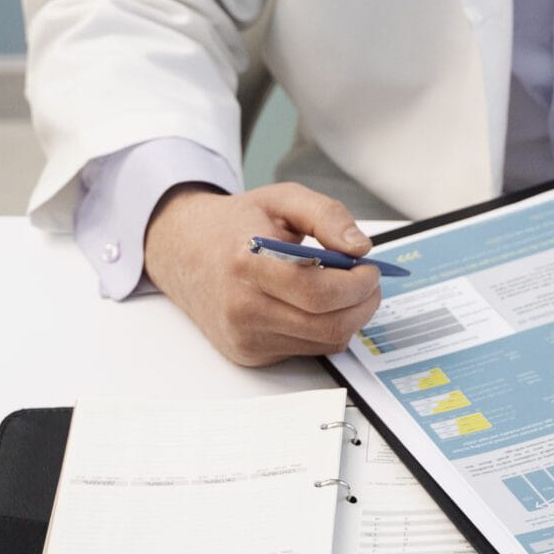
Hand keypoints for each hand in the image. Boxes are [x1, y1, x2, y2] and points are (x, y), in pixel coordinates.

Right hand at [143, 181, 384, 366]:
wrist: (184, 252)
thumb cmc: (234, 224)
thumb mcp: (282, 200)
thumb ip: (326, 216)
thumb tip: (360, 247)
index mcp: (246, 264)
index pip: (316, 292)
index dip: (356, 284)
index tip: (369, 268)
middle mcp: (242, 309)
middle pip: (327, 326)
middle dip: (363, 304)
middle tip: (368, 281)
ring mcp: (245, 337)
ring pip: (323, 343)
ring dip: (348, 318)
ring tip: (344, 289)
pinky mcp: (249, 354)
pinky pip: (307, 350)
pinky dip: (324, 329)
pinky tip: (316, 304)